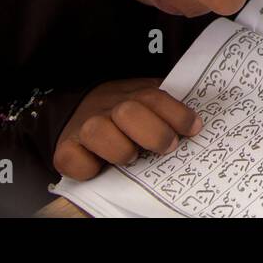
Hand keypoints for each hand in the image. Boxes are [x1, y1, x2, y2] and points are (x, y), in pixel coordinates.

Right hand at [52, 78, 201, 179]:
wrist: (80, 106)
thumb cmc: (125, 111)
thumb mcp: (148, 101)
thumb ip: (168, 108)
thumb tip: (197, 122)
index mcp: (131, 95)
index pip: (155, 97)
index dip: (177, 114)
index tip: (194, 128)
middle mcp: (106, 108)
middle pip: (129, 112)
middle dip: (154, 133)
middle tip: (168, 147)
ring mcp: (84, 127)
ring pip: (98, 132)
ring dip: (121, 149)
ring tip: (132, 156)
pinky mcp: (65, 150)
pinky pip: (73, 160)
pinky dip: (88, 167)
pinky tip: (100, 167)